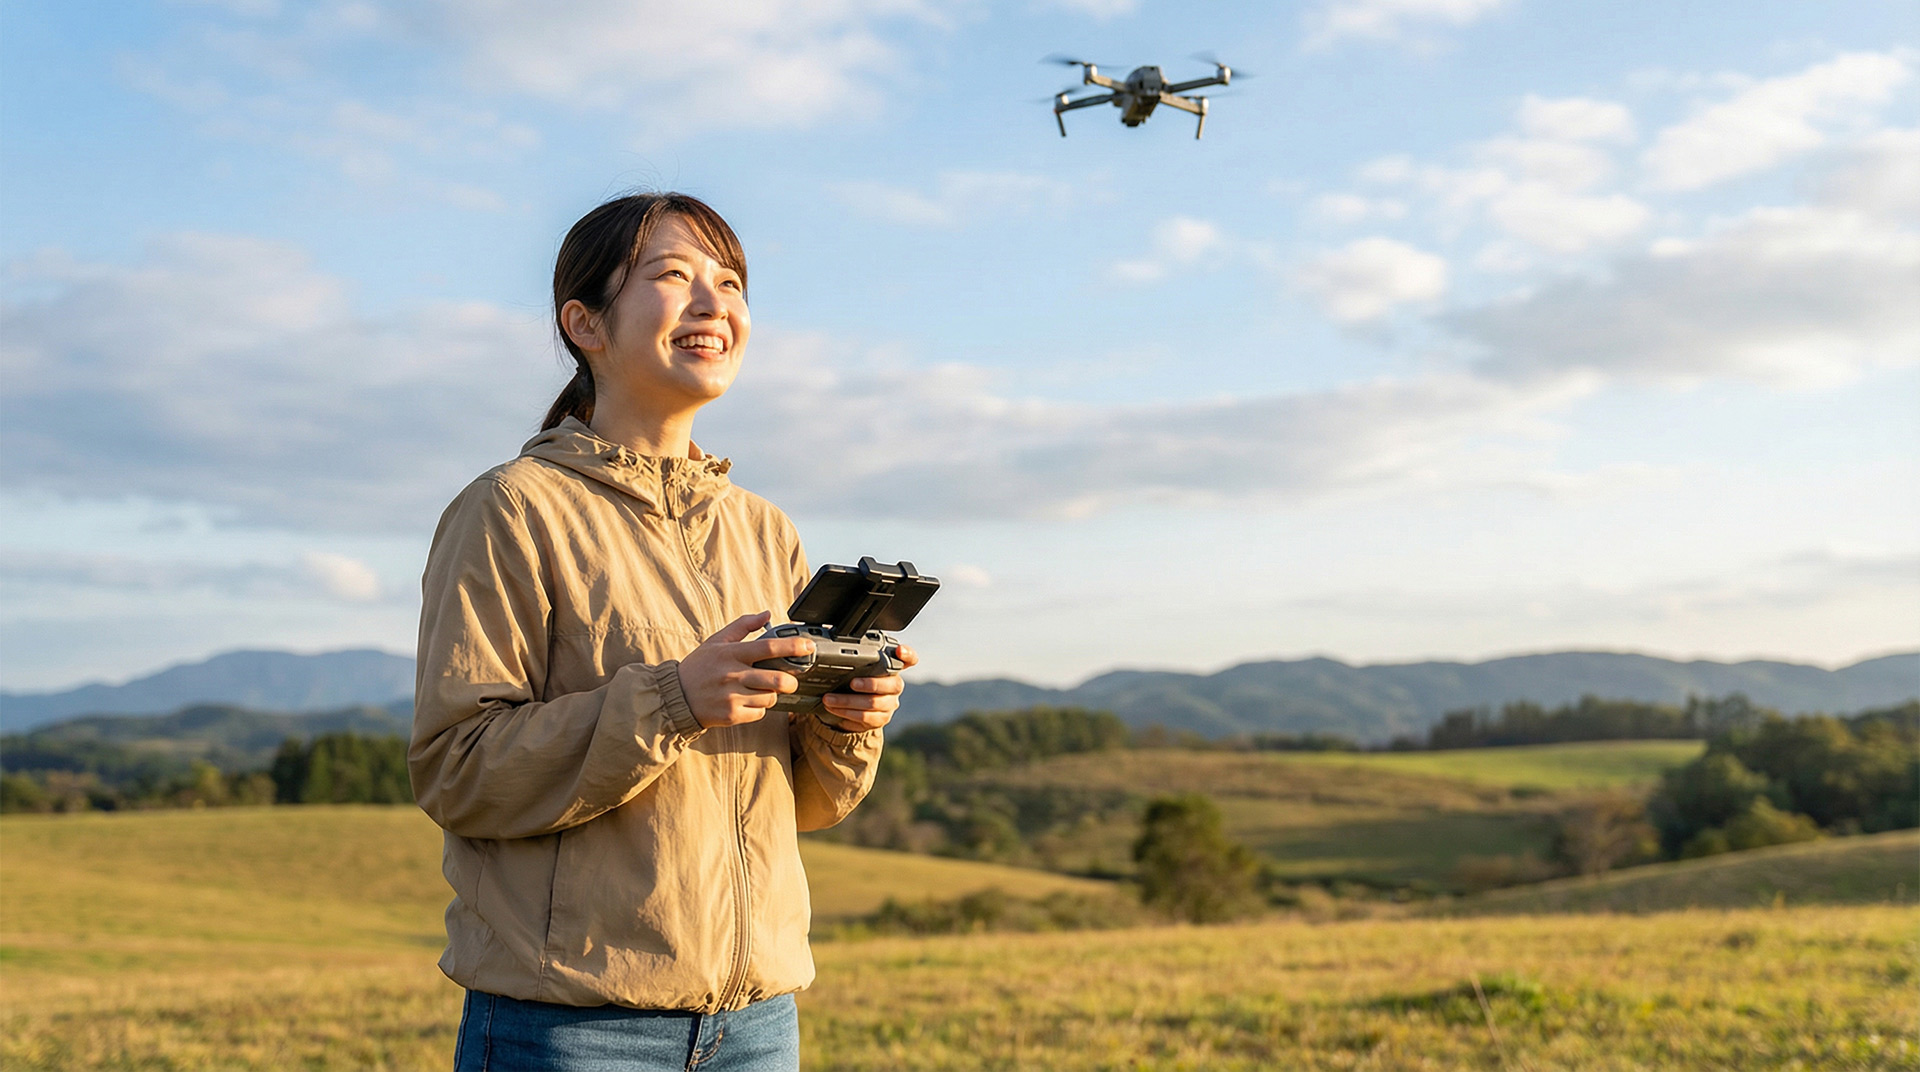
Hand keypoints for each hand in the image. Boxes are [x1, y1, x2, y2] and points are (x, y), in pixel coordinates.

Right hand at [676, 611, 811, 728]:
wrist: (675, 696)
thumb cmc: (698, 667)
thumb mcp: (716, 641)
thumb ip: (743, 626)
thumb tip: (767, 614)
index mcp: (731, 654)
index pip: (768, 647)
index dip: (792, 646)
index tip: (808, 647)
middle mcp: (733, 675)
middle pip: (777, 679)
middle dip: (791, 681)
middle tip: (791, 681)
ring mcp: (732, 697)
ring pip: (770, 698)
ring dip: (771, 695)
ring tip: (759, 690)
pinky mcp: (731, 715)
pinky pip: (759, 714)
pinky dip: (759, 709)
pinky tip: (746, 702)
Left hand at [819, 643, 917, 731]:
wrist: (853, 708)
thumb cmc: (855, 681)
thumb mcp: (856, 666)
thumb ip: (853, 655)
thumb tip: (829, 635)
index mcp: (893, 667)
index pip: (909, 659)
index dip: (907, 654)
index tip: (899, 650)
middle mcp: (895, 685)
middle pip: (892, 685)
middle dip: (870, 684)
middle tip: (852, 683)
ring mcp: (889, 704)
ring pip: (873, 703)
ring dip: (848, 701)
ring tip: (829, 699)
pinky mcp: (880, 719)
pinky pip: (865, 717)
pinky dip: (847, 713)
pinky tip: (833, 708)